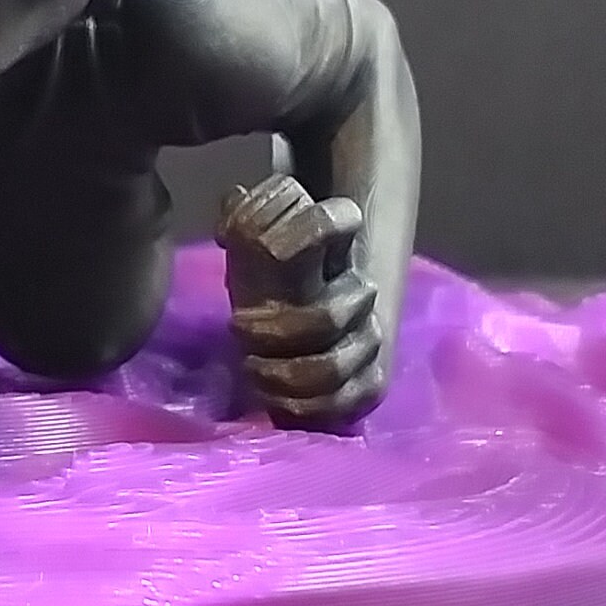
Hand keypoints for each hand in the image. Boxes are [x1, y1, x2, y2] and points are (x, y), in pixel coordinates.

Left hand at [220, 172, 386, 429]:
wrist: (320, 319)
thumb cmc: (275, 275)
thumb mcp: (256, 240)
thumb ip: (244, 217)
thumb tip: (234, 197)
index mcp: (340, 248)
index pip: (336, 222)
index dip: (307, 233)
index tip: (266, 256)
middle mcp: (362, 292)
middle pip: (326, 316)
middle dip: (275, 331)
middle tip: (239, 329)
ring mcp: (370, 339)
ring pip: (333, 366)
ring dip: (284, 373)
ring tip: (252, 368)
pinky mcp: (371, 382)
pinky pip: (345, 403)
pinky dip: (303, 407)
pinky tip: (273, 399)